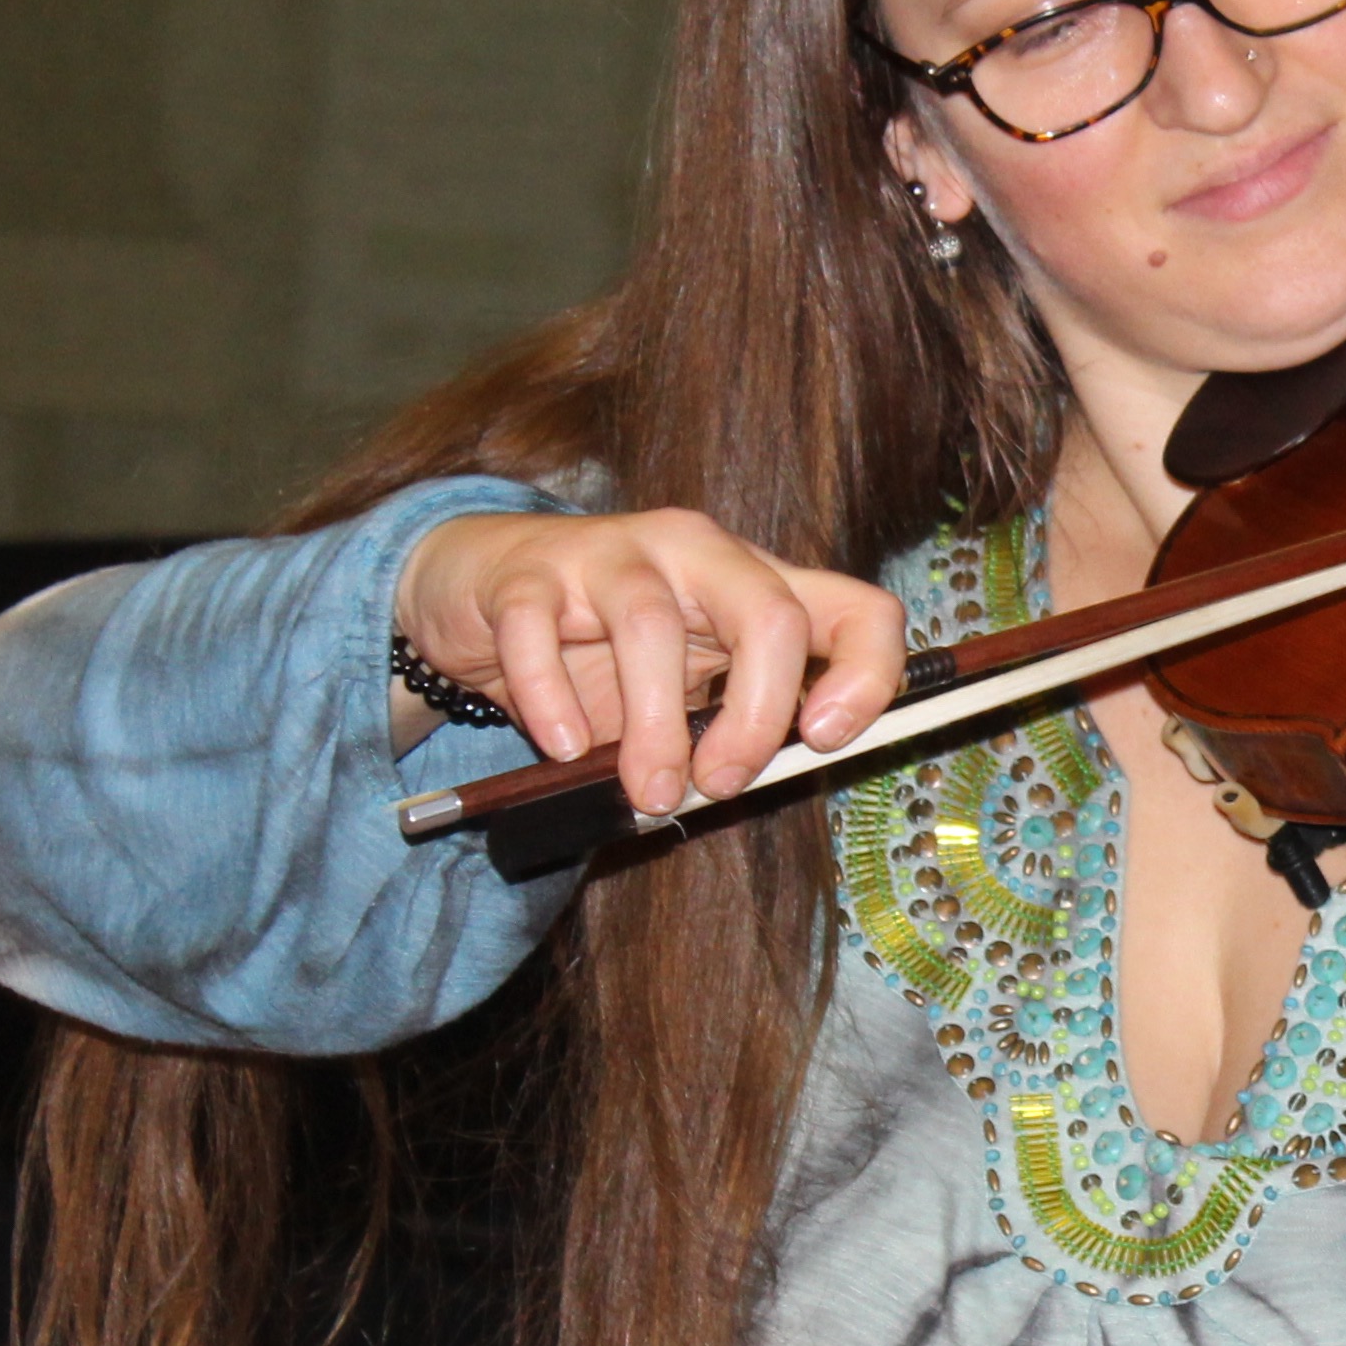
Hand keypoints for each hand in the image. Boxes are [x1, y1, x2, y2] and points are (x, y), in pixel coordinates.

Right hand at [391, 508, 907, 813]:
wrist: (478, 592)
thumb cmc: (598, 648)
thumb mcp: (684, 685)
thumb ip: (728, 724)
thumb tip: (757, 786)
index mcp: (754, 582)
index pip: (859, 610)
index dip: (867, 675)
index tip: (824, 739)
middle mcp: (696, 553)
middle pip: (770, 614)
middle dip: (758, 715)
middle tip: (722, 784)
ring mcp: (610, 553)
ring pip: (652, 627)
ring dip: (654, 727)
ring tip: (647, 792)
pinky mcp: (527, 574)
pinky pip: (540, 632)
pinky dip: (554, 700)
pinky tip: (564, 747)